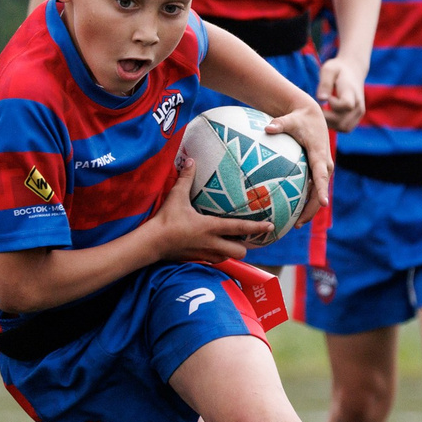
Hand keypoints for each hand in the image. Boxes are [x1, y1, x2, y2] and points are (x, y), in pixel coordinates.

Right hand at [152, 163, 271, 264]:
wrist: (152, 243)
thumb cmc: (165, 219)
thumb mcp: (176, 196)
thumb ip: (186, 178)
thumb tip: (191, 160)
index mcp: (210, 227)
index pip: (240, 228)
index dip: (257, 227)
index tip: (270, 226)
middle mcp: (211, 243)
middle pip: (240, 251)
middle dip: (246, 245)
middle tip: (247, 236)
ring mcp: (205, 254)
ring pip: (229, 258)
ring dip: (233, 251)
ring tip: (234, 242)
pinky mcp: (197, 259)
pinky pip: (215, 261)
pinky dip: (220, 256)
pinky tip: (216, 248)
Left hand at [264, 99, 333, 228]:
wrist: (311, 116)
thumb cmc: (299, 119)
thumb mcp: (290, 120)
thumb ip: (279, 124)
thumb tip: (267, 128)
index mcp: (319, 154)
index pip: (321, 175)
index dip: (321, 190)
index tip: (324, 204)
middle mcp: (325, 164)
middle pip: (320, 190)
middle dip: (312, 208)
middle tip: (299, 224)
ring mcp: (322, 169)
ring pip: (317, 193)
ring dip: (310, 209)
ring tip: (296, 225)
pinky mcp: (318, 171)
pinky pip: (313, 189)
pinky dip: (306, 201)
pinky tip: (294, 213)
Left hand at [315, 56, 366, 133]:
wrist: (353, 71)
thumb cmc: (337, 69)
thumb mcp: (328, 70)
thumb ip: (324, 83)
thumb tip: (321, 99)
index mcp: (352, 92)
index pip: (346, 105)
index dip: (332, 104)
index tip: (326, 97)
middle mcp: (359, 105)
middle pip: (342, 121)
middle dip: (326, 117)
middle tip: (318, 106)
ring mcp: (359, 113)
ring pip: (343, 127)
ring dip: (330, 123)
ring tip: (323, 110)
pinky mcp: (357, 119)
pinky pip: (345, 128)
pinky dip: (334, 125)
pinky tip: (328, 114)